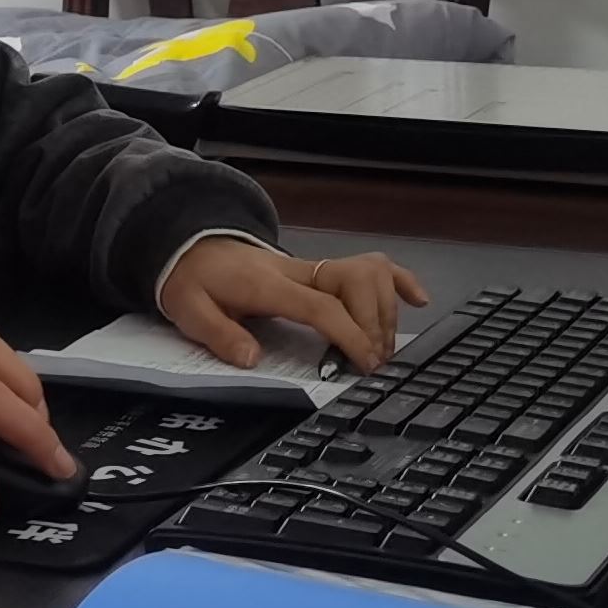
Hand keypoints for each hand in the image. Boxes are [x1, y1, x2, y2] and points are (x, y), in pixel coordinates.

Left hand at [155, 239, 429, 373]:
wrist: (188, 245)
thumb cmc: (191, 281)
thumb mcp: (190, 310)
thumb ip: (220, 334)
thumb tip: (253, 358)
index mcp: (266, 284)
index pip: (320, 305)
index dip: (348, 333)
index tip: (365, 362)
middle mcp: (296, 271)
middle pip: (354, 285)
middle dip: (372, 325)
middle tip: (371, 363)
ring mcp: (311, 265)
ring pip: (367, 274)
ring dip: (384, 310)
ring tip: (381, 348)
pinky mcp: (318, 267)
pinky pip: (368, 264)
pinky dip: (397, 280)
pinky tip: (418, 300)